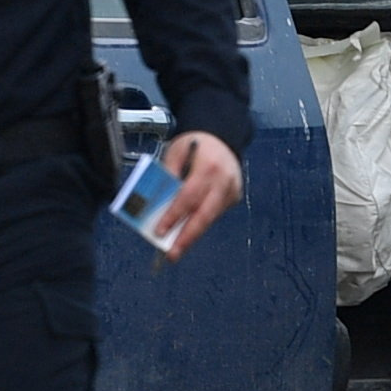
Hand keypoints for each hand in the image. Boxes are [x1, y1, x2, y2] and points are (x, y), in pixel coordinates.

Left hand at [145, 130, 243, 256]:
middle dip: (187, 237)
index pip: (188, 197)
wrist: (222, 136)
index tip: (160, 231)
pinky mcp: (234, 197)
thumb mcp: (176, 151)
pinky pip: (214, 214)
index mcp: (208, 167)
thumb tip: (157, 202)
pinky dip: (199, 223)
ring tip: (176, 249)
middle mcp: (224, 181)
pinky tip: (187, 233)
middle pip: (204, 215)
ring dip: (192, 235)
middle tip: (172, 254)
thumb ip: (168, 174)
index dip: (174, 215)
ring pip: (210, 219)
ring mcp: (232, 191)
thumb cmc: (196, 143)